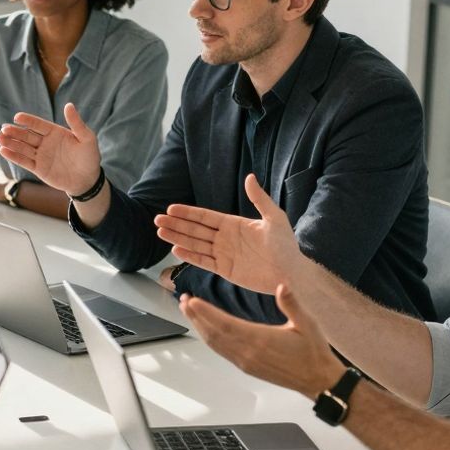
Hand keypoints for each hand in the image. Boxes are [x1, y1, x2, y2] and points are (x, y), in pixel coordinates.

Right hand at [0, 103, 100, 195]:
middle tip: (4, 128)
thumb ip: (76, 123)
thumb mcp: (87, 138)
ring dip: (10, 143)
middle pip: (27, 135)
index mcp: (55, 132)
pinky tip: (3, 151)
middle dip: (15, 132)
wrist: (87, 180)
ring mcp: (40, 155)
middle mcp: (45, 142)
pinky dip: (13, 157)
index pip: (38, 124)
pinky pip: (24, 161)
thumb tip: (69, 105)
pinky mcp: (38, 168)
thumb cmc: (89, 157)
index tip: (17, 117)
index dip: (28, 120)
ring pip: (22, 147)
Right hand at [154, 174, 298, 294]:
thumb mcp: (274, 218)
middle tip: (157, 219)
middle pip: (195, 230)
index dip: (188, 213)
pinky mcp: (225, 270)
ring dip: (177, 238)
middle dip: (176, 224)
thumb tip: (250, 177)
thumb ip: (259, 199)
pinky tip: (176, 249)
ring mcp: (224, 254)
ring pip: (195, 244)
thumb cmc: (286, 245)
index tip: (171, 208)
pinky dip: (190, 256)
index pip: (205, 217)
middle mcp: (225, 238)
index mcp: (234, 224)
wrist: (291, 272)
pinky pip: (204, 262)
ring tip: (160, 232)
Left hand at [180, 285, 345, 399]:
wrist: (318, 380)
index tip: (192, 301)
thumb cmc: (313, 352)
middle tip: (184, 301)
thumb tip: (282, 286)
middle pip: (213, 333)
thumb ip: (292, 304)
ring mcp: (245, 361)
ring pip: (215, 344)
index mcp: (260, 340)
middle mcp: (248, 353)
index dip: (206, 313)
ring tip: (189, 312)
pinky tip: (205, 330)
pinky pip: (222, 352)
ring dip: (200, 327)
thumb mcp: (307, 323)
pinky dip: (210, 339)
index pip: (225, 324)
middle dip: (196, 317)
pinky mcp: (247, 366)